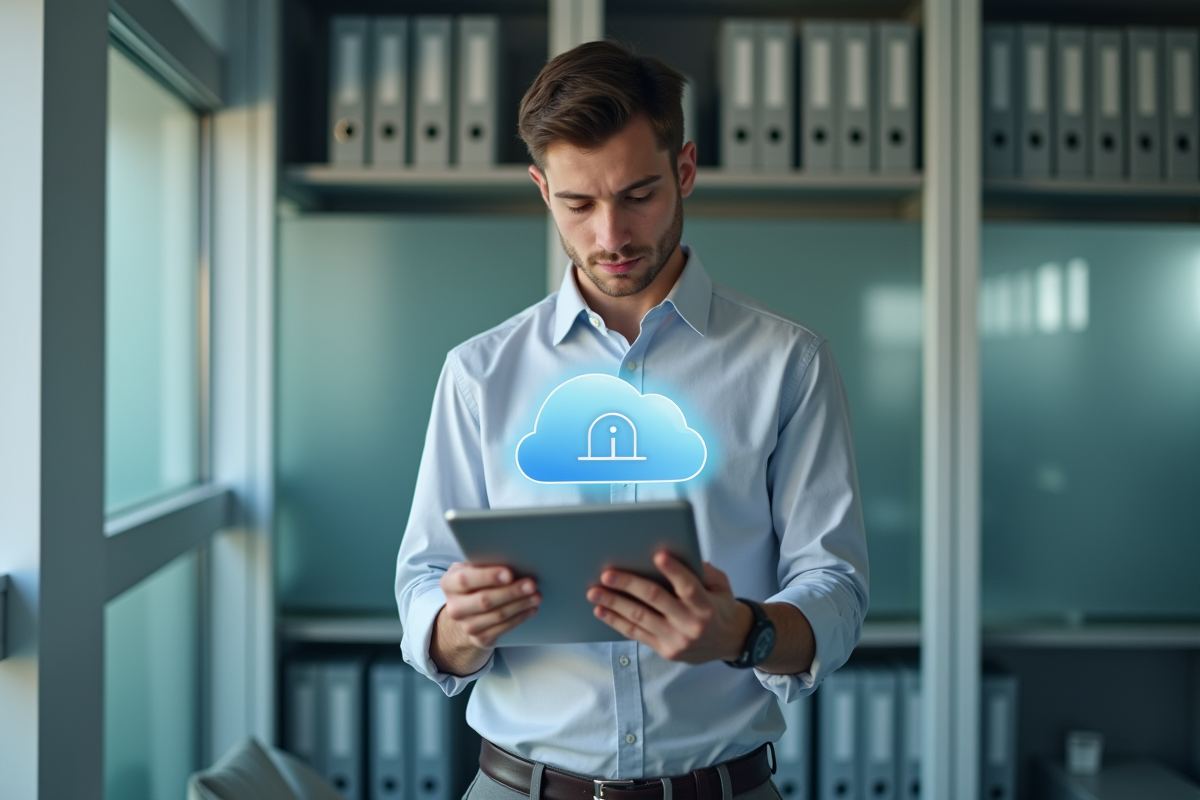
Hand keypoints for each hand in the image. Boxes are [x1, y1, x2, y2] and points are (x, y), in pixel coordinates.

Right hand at [431, 563, 540, 674]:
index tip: (509, 573)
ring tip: (536, 596)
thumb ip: (484, 564)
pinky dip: (520, 617)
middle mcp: (454, 607)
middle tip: (531, 584)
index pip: (465, 580)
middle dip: (511, 592)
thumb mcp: (471, 569)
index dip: (488, 576)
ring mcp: (466, 626)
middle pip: (485, 600)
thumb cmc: (474, 583)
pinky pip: (503, 628)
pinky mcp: (479, 639)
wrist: (466, 613)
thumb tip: (512, 558)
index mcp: (449, 583)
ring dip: (520, 605)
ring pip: (497, 615)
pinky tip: (531, 608)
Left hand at [586, 552, 751, 663]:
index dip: (674, 571)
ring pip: (640, 618)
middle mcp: (691, 625)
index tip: (657, 554)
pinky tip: (601, 611)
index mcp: (707, 606)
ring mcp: (676, 640)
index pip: (688, 586)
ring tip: (594, 592)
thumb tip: (676, 553)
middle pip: (656, 600)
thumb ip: (702, 570)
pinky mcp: (665, 650)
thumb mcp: (721, 585)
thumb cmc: (720, 605)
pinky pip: (636, 634)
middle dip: (628, 584)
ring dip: (614, 604)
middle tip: (607, 573)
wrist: (728, 641)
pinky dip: (616, 621)